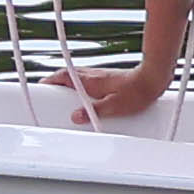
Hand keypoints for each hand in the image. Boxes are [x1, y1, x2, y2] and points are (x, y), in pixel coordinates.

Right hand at [53, 55, 169, 123]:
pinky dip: (80, 88)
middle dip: (56, 84)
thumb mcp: (113, 107)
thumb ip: (93, 112)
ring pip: (77, 78)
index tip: (40, 88)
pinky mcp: (107, 79)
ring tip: (65, 101)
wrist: (153, 80)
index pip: (63, 76)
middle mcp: (93, 76)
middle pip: (67, 76)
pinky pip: (87, 82)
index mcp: (90, 81)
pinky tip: (85, 100)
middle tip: (49, 96)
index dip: (49, 81)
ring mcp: (100, 76)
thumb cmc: (137, 92)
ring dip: (68, 85)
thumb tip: (76, 116)